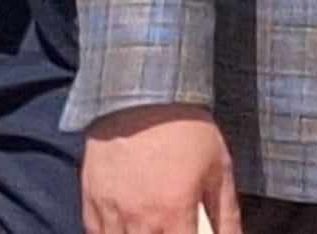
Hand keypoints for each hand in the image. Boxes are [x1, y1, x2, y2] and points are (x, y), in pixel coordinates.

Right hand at [83, 104, 238, 233]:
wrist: (142, 97)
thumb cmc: (186, 129)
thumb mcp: (219, 166)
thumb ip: (226, 211)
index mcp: (173, 212)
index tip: (192, 233)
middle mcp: (139, 220)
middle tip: (173, 227)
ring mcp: (110, 214)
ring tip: (154, 226)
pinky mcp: (90, 203)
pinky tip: (128, 226)